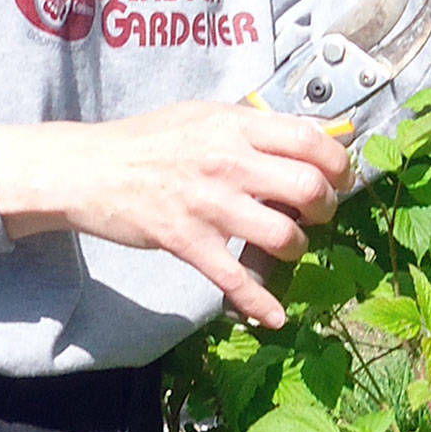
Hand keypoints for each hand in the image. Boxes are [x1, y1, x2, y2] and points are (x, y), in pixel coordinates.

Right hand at [0, 102, 354, 328]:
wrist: (91, 168)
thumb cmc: (147, 139)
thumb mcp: (202, 115)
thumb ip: (250, 126)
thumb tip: (306, 135)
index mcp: (234, 125)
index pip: (310, 138)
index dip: (338, 162)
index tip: (340, 177)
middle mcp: (227, 161)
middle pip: (308, 187)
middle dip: (326, 207)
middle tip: (317, 213)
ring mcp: (209, 204)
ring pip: (283, 236)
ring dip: (296, 248)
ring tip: (286, 245)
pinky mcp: (187, 240)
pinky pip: (235, 280)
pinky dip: (260, 304)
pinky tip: (273, 317)